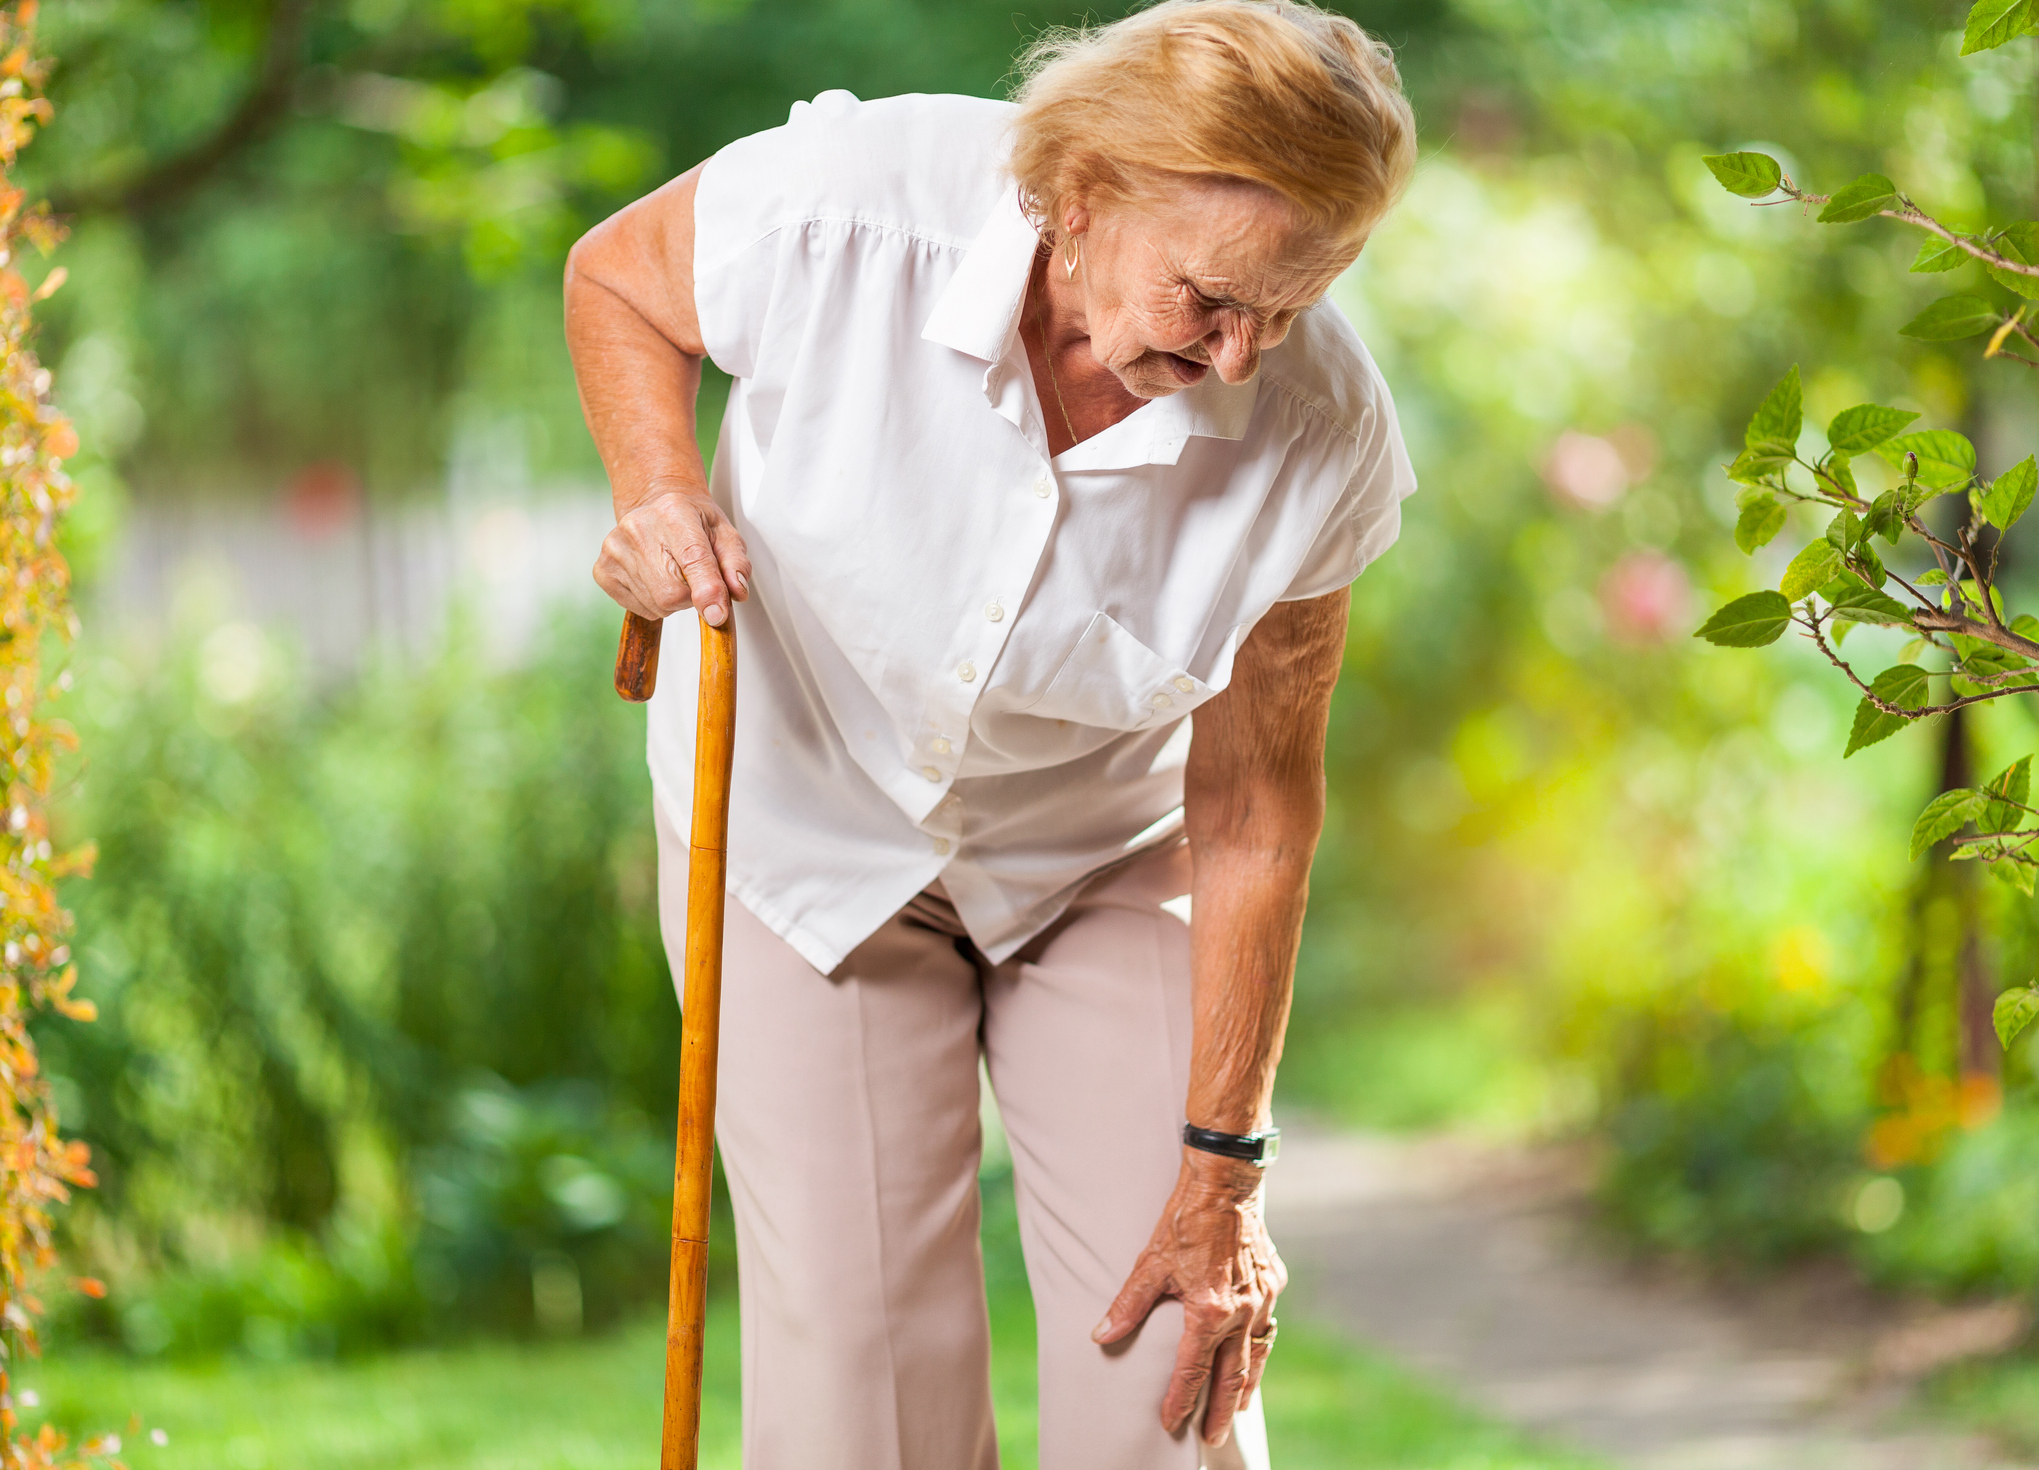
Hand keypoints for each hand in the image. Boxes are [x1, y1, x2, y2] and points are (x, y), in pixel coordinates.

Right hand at [593, 487, 751, 625]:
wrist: (654, 504)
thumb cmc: (692, 520)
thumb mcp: (724, 533)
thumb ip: (736, 563)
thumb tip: (736, 592)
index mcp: (674, 512)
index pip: (693, 560)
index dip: (707, 592)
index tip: (716, 616)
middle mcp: (637, 528)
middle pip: (672, 593)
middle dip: (691, 595)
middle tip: (692, 575)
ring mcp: (614, 550)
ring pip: (657, 605)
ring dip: (673, 600)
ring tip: (672, 572)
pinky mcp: (602, 571)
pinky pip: (640, 609)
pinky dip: (653, 603)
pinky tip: (654, 577)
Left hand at [1093, 1150, 1285, 1446]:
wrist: (1226, 1181)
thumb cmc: (1185, 1219)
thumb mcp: (1150, 1261)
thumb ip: (1129, 1304)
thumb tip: (1101, 1336)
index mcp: (1210, 1310)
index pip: (1192, 1369)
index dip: (1180, 1399)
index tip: (1170, 1422)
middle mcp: (1242, 1311)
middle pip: (1231, 1376)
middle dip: (1220, 1411)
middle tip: (1212, 1439)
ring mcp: (1262, 1298)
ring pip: (1257, 1356)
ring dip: (1246, 1386)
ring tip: (1238, 1410)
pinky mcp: (1273, 1282)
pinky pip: (1268, 1326)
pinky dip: (1260, 1349)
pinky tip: (1254, 1358)